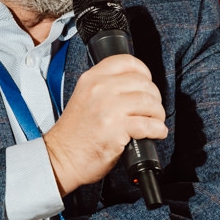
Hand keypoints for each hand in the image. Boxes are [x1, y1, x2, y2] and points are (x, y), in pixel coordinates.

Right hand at [43, 53, 167, 194]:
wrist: (62, 157)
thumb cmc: (74, 133)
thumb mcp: (84, 97)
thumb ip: (105, 87)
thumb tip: (136, 86)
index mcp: (91, 78)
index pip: (127, 62)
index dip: (144, 72)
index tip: (147, 82)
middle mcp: (100, 89)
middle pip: (143, 83)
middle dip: (154, 97)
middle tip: (152, 109)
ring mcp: (108, 108)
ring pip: (149, 102)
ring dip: (158, 114)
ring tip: (155, 121)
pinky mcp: (116, 129)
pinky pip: (149, 124)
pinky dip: (158, 129)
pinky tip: (156, 132)